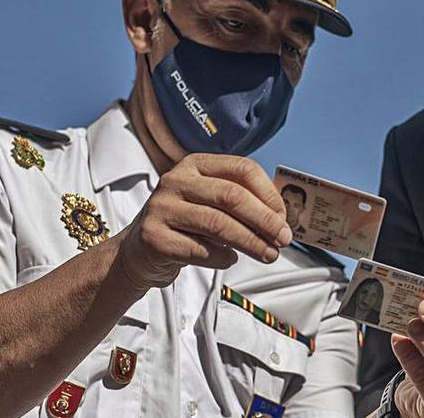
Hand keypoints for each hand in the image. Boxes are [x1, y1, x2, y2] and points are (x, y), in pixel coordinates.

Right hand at [116, 154, 291, 289]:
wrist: (140, 251)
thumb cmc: (185, 226)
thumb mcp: (209, 203)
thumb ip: (241, 203)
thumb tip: (281, 219)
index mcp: (195, 164)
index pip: (242, 169)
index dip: (269, 194)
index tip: (283, 217)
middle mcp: (176, 180)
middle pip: (231, 196)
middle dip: (264, 220)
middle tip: (282, 239)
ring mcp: (162, 207)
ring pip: (218, 224)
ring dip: (251, 242)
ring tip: (268, 254)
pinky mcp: (154, 237)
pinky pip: (200, 250)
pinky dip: (223, 258)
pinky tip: (230, 259)